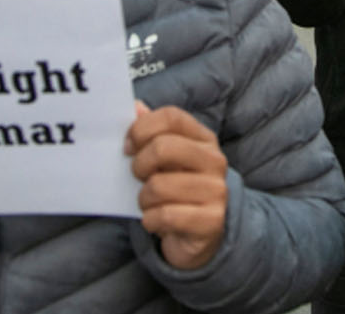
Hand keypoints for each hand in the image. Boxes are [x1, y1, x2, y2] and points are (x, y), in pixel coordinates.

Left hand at [125, 101, 227, 269]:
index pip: (171, 117)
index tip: (128, 147)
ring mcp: (216, 191)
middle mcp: (214, 161)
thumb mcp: (167, 161)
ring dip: (144, 200)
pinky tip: (157, 221)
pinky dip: (151, 221)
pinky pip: (165, 216)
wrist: (200, 238)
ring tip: (151, 204)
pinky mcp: (212, 221)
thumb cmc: (177, 193)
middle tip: (139, 178)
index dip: (141, 128)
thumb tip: (136, 107)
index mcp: (203, 139)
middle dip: (139, 166)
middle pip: (162, 147)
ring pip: (158, 186)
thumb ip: (152, 133)